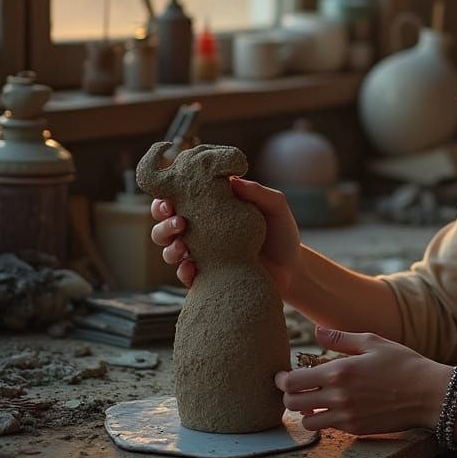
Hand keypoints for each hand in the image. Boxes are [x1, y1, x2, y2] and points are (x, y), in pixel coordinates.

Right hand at [149, 177, 301, 293]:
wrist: (293, 269)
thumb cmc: (282, 233)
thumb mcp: (274, 207)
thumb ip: (255, 192)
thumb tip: (231, 179)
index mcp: (212, 210)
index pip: (181, 200)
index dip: (166, 197)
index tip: (169, 198)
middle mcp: (202, 233)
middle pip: (165, 226)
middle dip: (163, 222)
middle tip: (179, 221)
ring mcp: (203, 256)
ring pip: (169, 251)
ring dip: (169, 247)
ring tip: (183, 246)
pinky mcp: (208, 278)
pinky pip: (186, 276)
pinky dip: (183, 271)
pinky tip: (192, 267)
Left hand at [276, 326, 448, 434]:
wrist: (429, 394)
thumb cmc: (403, 363)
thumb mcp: (373, 342)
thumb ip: (341, 338)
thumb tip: (317, 331)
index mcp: (339, 372)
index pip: (292, 382)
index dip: (282, 380)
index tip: (283, 375)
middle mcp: (338, 397)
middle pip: (292, 404)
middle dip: (289, 396)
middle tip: (296, 388)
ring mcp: (346, 417)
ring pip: (307, 421)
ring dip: (306, 411)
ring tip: (316, 400)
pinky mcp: (356, 430)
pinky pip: (329, 428)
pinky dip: (326, 419)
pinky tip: (336, 407)